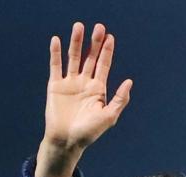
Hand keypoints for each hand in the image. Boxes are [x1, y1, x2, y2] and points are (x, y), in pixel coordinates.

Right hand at [34, 22, 132, 176]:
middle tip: (98, 27)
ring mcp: (69, 83)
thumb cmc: (88, 133)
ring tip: (79, 26)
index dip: (107, 51)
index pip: (103, 65)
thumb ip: (119, 99)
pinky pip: (55, 66)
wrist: (66, 142)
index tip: (110, 37)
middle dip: (94, 42)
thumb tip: (129, 81)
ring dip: (76, 42)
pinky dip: (55, 53)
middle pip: (90, 57)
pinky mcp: (55, 86)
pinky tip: (56, 40)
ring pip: (73, 57)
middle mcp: (84, 83)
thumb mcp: (109, 117)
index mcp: (98, 89)